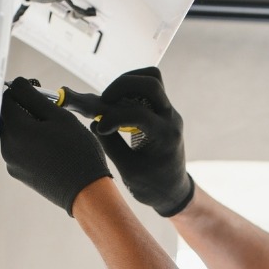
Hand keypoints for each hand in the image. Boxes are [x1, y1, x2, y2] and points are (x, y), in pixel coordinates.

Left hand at [0, 77, 110, 215]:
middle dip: (22, 107)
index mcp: (17, 130)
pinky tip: (50, 146)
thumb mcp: (60, 117)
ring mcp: (12, 163)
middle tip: (46, 108)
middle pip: (6, 116)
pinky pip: (18, 149)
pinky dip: (29, 142)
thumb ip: (35, 97)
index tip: (37, 91)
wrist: (87, 192)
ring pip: (12, 133)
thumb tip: (18, 85)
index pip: (5, 98)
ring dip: (26, 125)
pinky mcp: (19, 173)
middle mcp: (8, 147)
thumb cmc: (79, 154)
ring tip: (51, 129)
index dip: (20, 90)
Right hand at [93, 67, 193, 216]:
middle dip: (123, 85)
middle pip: (151, 83)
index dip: (114, 117)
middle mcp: (171, 119)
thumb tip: (96, 123)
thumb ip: (111, 145)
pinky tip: (117, 101)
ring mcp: (169, 112)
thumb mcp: (128, 170)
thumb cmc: (152, 185)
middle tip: (104, 100)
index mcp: (165, 136)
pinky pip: (149, 87)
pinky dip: (131, 87)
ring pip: (153, 78)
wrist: (173, 190)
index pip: (139, 114)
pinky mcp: (163, 110)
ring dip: (128, 81)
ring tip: (110, 98)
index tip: (99, 128)